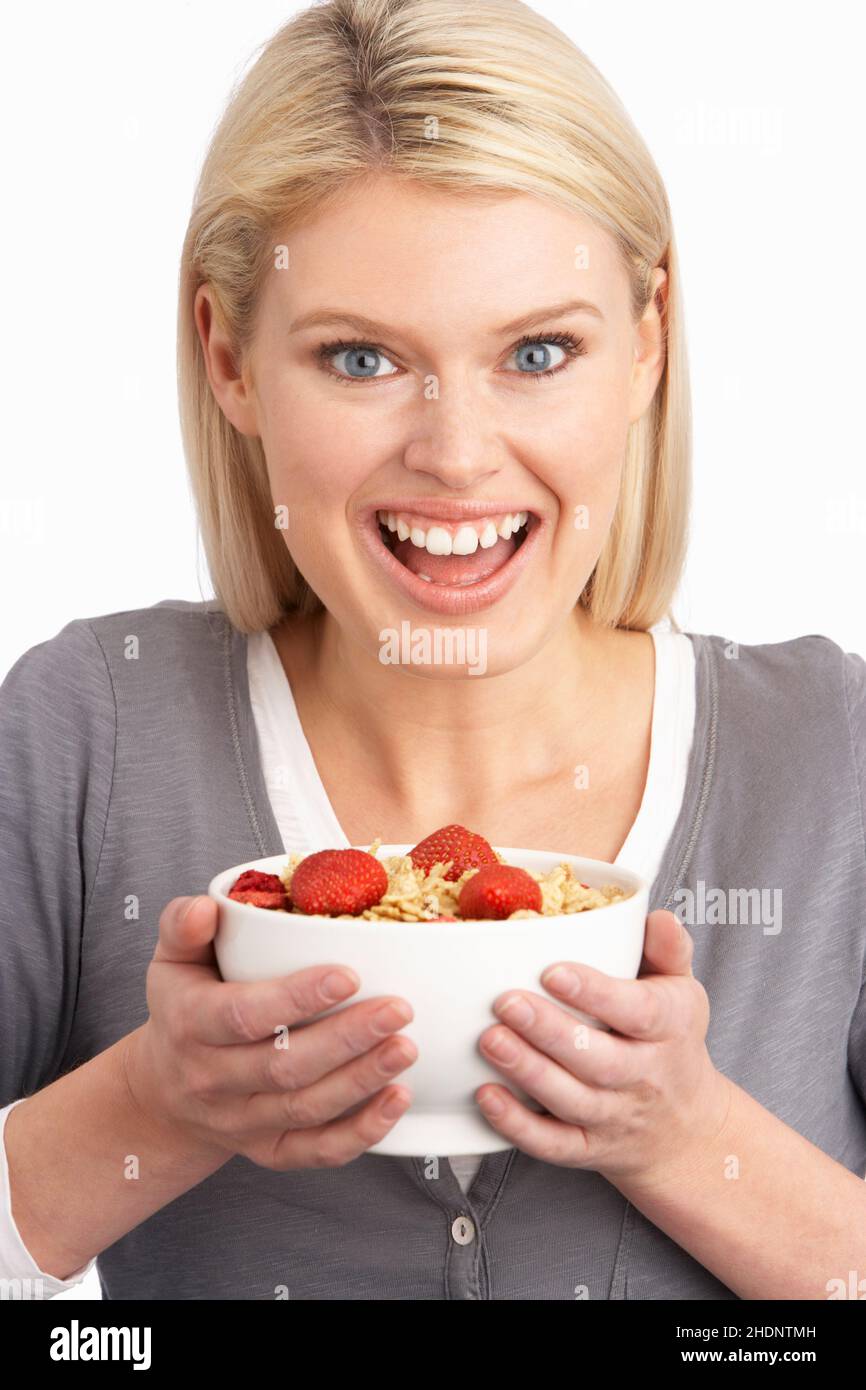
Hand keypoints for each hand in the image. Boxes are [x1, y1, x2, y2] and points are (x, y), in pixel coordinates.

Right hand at [123, 895, 416, 1170]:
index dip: (296, 998)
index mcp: (190, 1025)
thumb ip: (183, 926)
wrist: (163, 1091)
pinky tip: (398, 1100)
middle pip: (284, 1067)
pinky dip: (361, 1134)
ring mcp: (240, 1122)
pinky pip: (315, 1152)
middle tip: (400, 1008)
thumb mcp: (171, 962)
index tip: (348, 975)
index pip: (243, 1016)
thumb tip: (205, 906)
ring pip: (306, 1109)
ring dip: (362, 1081)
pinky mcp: (267, 1150)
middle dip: (347, 1039)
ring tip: (407, 1047)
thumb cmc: (183, 1008)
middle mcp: (212, 1080)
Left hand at [474, 910, 730, 1185]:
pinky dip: (517, 1126)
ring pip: (571, 1100)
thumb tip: (657, 916)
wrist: (686, 1129)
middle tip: (505, 1001)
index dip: (595, 993)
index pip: (637, 1012)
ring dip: (527, 1071)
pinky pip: (553, 1145)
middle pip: (598, 1060)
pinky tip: (485, 1096)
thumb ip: (668, 950)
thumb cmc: (672, 1041)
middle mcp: (643, 1076)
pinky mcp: (588, 1148)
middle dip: (549, 1032)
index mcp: (668, 1029)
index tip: (553, 971)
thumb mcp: (682, 990)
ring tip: (490, 1039)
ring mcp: (614, 1116)